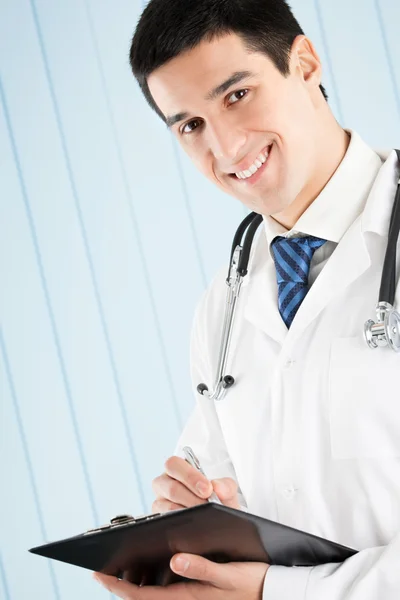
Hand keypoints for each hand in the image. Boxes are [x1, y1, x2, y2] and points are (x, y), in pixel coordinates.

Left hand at [94, 553, 269, 598]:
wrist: (271, 591)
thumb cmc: (251, 582)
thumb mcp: (229, 574)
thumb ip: (203, 569)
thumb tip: (175, 560)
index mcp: (188, 596)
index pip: (144, 596)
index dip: (119, 587)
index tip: (100, 575)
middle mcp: (185, 599)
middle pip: (144, 597)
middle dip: (121, 586)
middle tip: (101, 571)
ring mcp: (190, 597)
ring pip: (154, 594)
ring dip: (134, 585)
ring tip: (119, 568)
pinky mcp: (197, 592)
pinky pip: (166, 590)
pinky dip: (151, 581)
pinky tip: (149, 568)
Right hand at [151, 456, 240, 512]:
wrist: (218, 520)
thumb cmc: (217, 499)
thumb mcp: (225, 490)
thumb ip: (225, 486)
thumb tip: (217, 487)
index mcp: (178, 468)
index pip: (174, 464)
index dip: (190, 476)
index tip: (207, 488)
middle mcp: (165, 482)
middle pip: (170, 487)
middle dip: (191, 497)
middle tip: (207, 504)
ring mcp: (161, 501)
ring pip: (168, 505)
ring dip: (188, 511)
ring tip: (203, 515)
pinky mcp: (160, 517)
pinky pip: (167, 519)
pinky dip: (181, 521)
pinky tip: (194, 523)